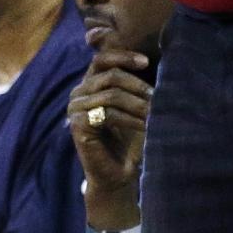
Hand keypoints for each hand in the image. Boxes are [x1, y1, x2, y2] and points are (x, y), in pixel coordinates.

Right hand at [68, 49, 152, 225]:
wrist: (118, 175)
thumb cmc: (128, 140)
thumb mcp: (131, 107)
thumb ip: (132, 85)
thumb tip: (150, 60)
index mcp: (88, 84)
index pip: (102, 58)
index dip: (124, 56)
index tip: (146, 62)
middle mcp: (78, 92)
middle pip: (110, 75)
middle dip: (137, 85)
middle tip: (156, 97)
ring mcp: (75, 108)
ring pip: (111, 94)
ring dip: (137, 103)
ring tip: (154, 112)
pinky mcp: (78, 125)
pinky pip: (107, 113)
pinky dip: (130, 118)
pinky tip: (145, 126)